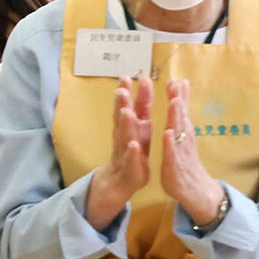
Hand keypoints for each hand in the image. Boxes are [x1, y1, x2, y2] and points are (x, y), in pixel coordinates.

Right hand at [83, 76, 151, 231]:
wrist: (120, 182)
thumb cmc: (132, 153)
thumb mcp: (138, 129)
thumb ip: (138, 110)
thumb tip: (136, 87)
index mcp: (134, 127)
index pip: (133, 106)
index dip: (132, 92)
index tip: (132, 76)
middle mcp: (126, 136)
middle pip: (123, 118)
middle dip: (122, 104)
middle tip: (121, 89)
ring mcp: (125, 151)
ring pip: (124, 136)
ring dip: (125, 124)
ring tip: (126, 112)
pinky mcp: (130, 167)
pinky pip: (131, 159)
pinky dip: (132, 152)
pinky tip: (133, 146)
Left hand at [157, 77, 223, 223]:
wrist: (195, 190)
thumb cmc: (186, 163)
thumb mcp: (183, 140)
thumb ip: (182, 120)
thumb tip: (181, 100)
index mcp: (183, 133)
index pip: (181, 111)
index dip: (179, 95)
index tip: (177, 78)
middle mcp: (184, 139)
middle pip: (181, 117)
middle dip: (178, 100)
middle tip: (176, 82)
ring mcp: (180, 152)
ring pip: (178, 132)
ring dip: (176, 117)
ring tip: (175, 102)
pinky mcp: (174, 166)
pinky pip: (172, 153)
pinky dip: (170, 143)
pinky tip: (167, 134)